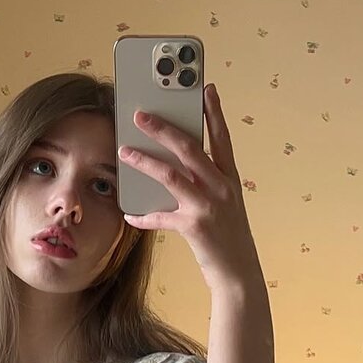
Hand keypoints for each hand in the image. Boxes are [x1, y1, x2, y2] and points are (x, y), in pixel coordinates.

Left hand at [119, 83, 261, 292]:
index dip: (214, 113)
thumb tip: (173, 169)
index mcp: (230, 179)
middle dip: (164, 128)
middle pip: (190, 149)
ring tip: (124, 152)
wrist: (238, 274)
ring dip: (144, 161)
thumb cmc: (227, 239)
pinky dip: (143, 216)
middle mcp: (221, 188)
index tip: (205, 88)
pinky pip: (161, 217)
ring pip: (171, 175)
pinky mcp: (194, 227)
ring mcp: (208, 206)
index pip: (222, 138)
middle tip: (142, 114)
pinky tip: (130, 214)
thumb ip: (205, 185)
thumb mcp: (224, 206)